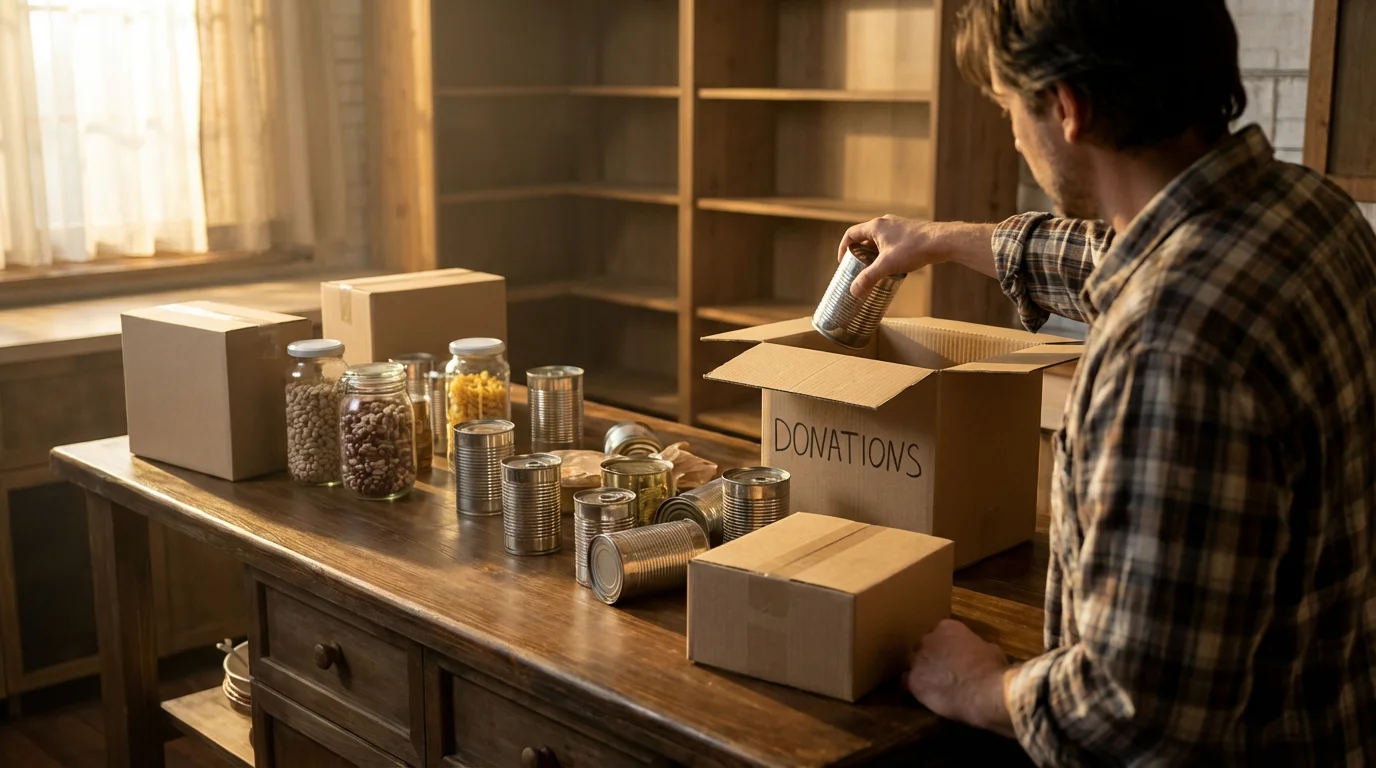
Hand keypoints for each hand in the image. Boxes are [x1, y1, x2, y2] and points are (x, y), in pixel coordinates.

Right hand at [838, 218, 997, 296]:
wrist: (941, 241)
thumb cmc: (913, 248)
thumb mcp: (887, 265)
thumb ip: (869, 278)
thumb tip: (854, 292)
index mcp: (875, 226)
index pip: (851, 234)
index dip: (843, 248)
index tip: (843, 262)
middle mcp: (885, 223)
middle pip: (865, 237)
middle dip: (859, 252)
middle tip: (858, 267)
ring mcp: (898, 226)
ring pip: (879, 240)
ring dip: (874, 253)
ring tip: (874, 268)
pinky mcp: (909, 232)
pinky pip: (892, 242)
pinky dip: (887, 252)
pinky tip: (893, 265)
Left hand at [906, 619, 1014, 737]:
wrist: (985, 692)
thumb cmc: (993, 669)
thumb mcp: (990, 649)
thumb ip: (976, 646)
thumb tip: (976, 651)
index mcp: (947, 627)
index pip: (939, 632)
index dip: (944, 645)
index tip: (951, 654)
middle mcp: (928, 639)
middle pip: (923, 646)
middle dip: (930, 656)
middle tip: (941, 670)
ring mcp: (917, 659)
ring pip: (913, 663)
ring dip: (921, 671)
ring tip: (932, 684)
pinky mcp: (913, 680)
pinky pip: (906, 682)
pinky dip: (913, 687)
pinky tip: (923, 695)